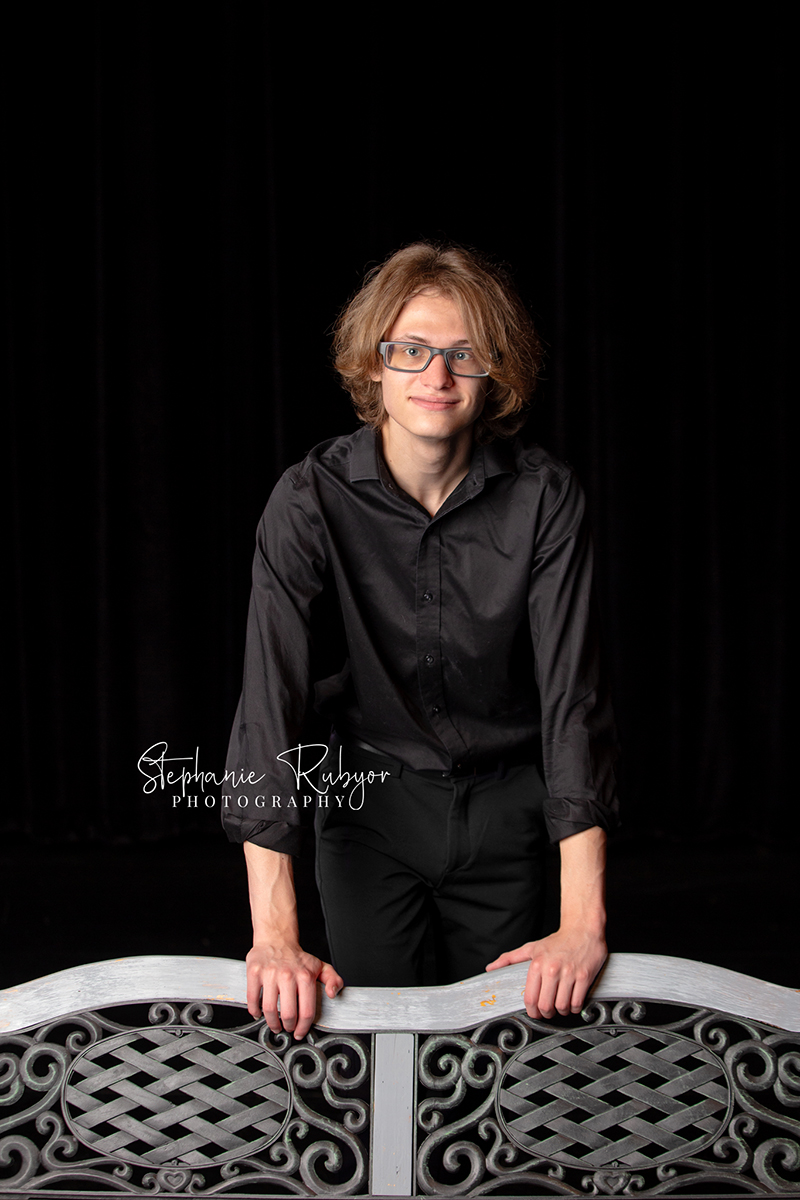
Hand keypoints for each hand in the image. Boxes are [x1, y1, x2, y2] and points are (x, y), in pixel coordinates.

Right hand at [246, 942, 342, 1038]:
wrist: (276, 939)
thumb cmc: (297, 957)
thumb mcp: (320, 966)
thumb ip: (333, 979)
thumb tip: (333, 994)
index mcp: (305, 976)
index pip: (306, 1011)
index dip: (303, 1027)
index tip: (299, 1032)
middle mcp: (287, 975)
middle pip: (288, 1014)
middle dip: (288, 1027)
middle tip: (287, 1028)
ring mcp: (269, 974)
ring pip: (269, 1009)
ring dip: (272, 1023)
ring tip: (275, 1025)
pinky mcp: (254, 972)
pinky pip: (252, 998)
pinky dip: (254, 1011)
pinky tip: (258, 1013)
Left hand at [485, 927, 606, 1018]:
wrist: (582, 928)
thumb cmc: (557, 941)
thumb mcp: (531, 948)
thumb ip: (510, 959)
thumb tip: (491, 968)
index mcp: (537, 964)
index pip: (530, 998)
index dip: (532, 1011)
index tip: (535, 1013)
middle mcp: (552, 969)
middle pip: (545, 1005)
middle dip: (546, 1013)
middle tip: (548, 1011)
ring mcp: (569, 973)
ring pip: (562, 1007)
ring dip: (561, 1011)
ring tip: (561, 1006)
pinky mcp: (584, 976)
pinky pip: (577, 1002)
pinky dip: (574, 1008)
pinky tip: (572, 1002)